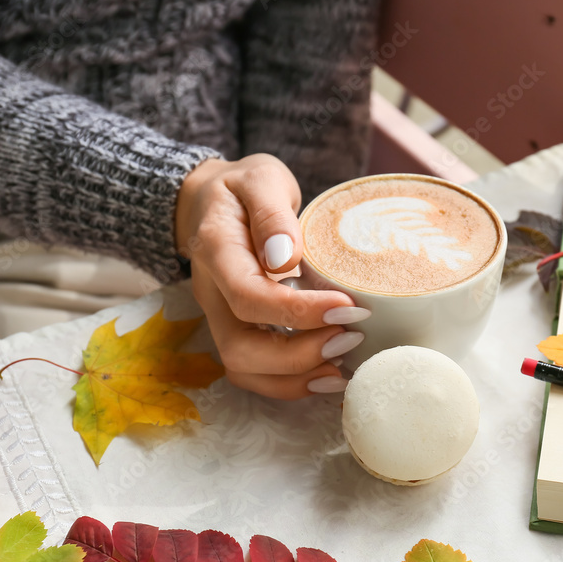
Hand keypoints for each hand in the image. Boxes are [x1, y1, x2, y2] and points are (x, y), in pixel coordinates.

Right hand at [175, 154, 368, 398]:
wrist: (212, 202)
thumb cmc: (242, 189)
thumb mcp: (260, 178)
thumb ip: (272, 213)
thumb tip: (285, 257)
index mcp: (216, 251)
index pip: (248, 297)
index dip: (297, 312)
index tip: (347, 306)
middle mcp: (212, 293)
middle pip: (240, 349)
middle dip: (299, 356)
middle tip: (350, 337)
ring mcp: (220, 317)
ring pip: (244, 370)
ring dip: (296, 377)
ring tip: (345, 363)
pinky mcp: (237, 330)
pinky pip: (255, 372)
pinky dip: (292, 382)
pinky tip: (330, 371)